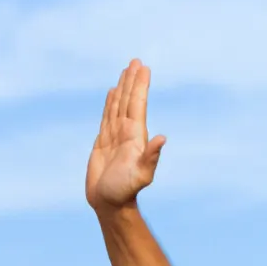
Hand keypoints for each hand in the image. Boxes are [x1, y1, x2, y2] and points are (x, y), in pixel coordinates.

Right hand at [86, 59, 166, 214]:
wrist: (110, 204)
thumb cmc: (125, 191)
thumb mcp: (141, 174)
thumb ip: (151, 157)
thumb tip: (163, 138)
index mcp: (135, 136)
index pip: (137, 105)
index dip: (140, 86)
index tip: (143, 67)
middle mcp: (126, 132)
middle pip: (129, 101)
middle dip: (133, 81)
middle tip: (136, 61)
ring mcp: (115, 136)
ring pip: (118, 106)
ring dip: (123, 88)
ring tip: (126, 70)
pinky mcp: (103, 142)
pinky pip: (106, 117)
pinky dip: (110, 103)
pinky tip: (113, 93)